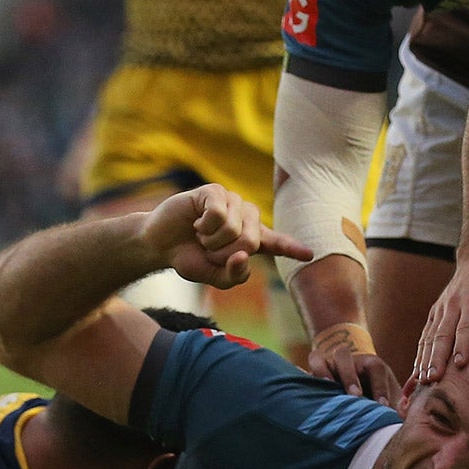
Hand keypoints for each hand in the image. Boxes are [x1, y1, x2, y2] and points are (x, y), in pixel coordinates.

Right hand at [135, 185, 311, 289]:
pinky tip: (195, 222)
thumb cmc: (189, 258)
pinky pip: (219, 214)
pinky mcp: (214, 192)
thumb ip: (234, 275)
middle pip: (252, 241)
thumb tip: (245, 256)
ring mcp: (232, 202)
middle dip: (225, 253)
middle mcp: (246, 218)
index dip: (292, 248)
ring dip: (212, 241)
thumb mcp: (213, 277)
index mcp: (251, 240)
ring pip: (235, 228)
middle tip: (208, 250)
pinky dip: (204, 226)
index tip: (309, 254)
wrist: (159, 245)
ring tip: (201, 236)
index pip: (277, 243)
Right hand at [307, 321, 400, 401]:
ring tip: (327, 390)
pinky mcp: (309, 375)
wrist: (353, 388)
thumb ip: (398, 406)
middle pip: (344, 355)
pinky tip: (301, 393)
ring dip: (322, 372)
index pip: (375, 368)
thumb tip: (403, 415)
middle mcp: (347, 360)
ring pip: (318, 358)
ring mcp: (325, 365)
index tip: (383, 406)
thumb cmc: (375, 396)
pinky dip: (300, 378)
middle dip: (349, 376)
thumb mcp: (389, 397)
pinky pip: (300, 372)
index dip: (380, 386)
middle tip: (355, 396)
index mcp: (369, 364)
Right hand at [412, 251, 468, 383]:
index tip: (459, 365)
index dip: (462, 346)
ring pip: (429, 337)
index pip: (465, 327)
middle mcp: (452, 305)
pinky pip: (425, 335)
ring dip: (424, 359)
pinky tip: (416, 371)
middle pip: (442, 335)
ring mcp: (441, 308)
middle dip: (436, 358)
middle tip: (433, 379)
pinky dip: (419, 353)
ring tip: (421, 380)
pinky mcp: (435, 312)